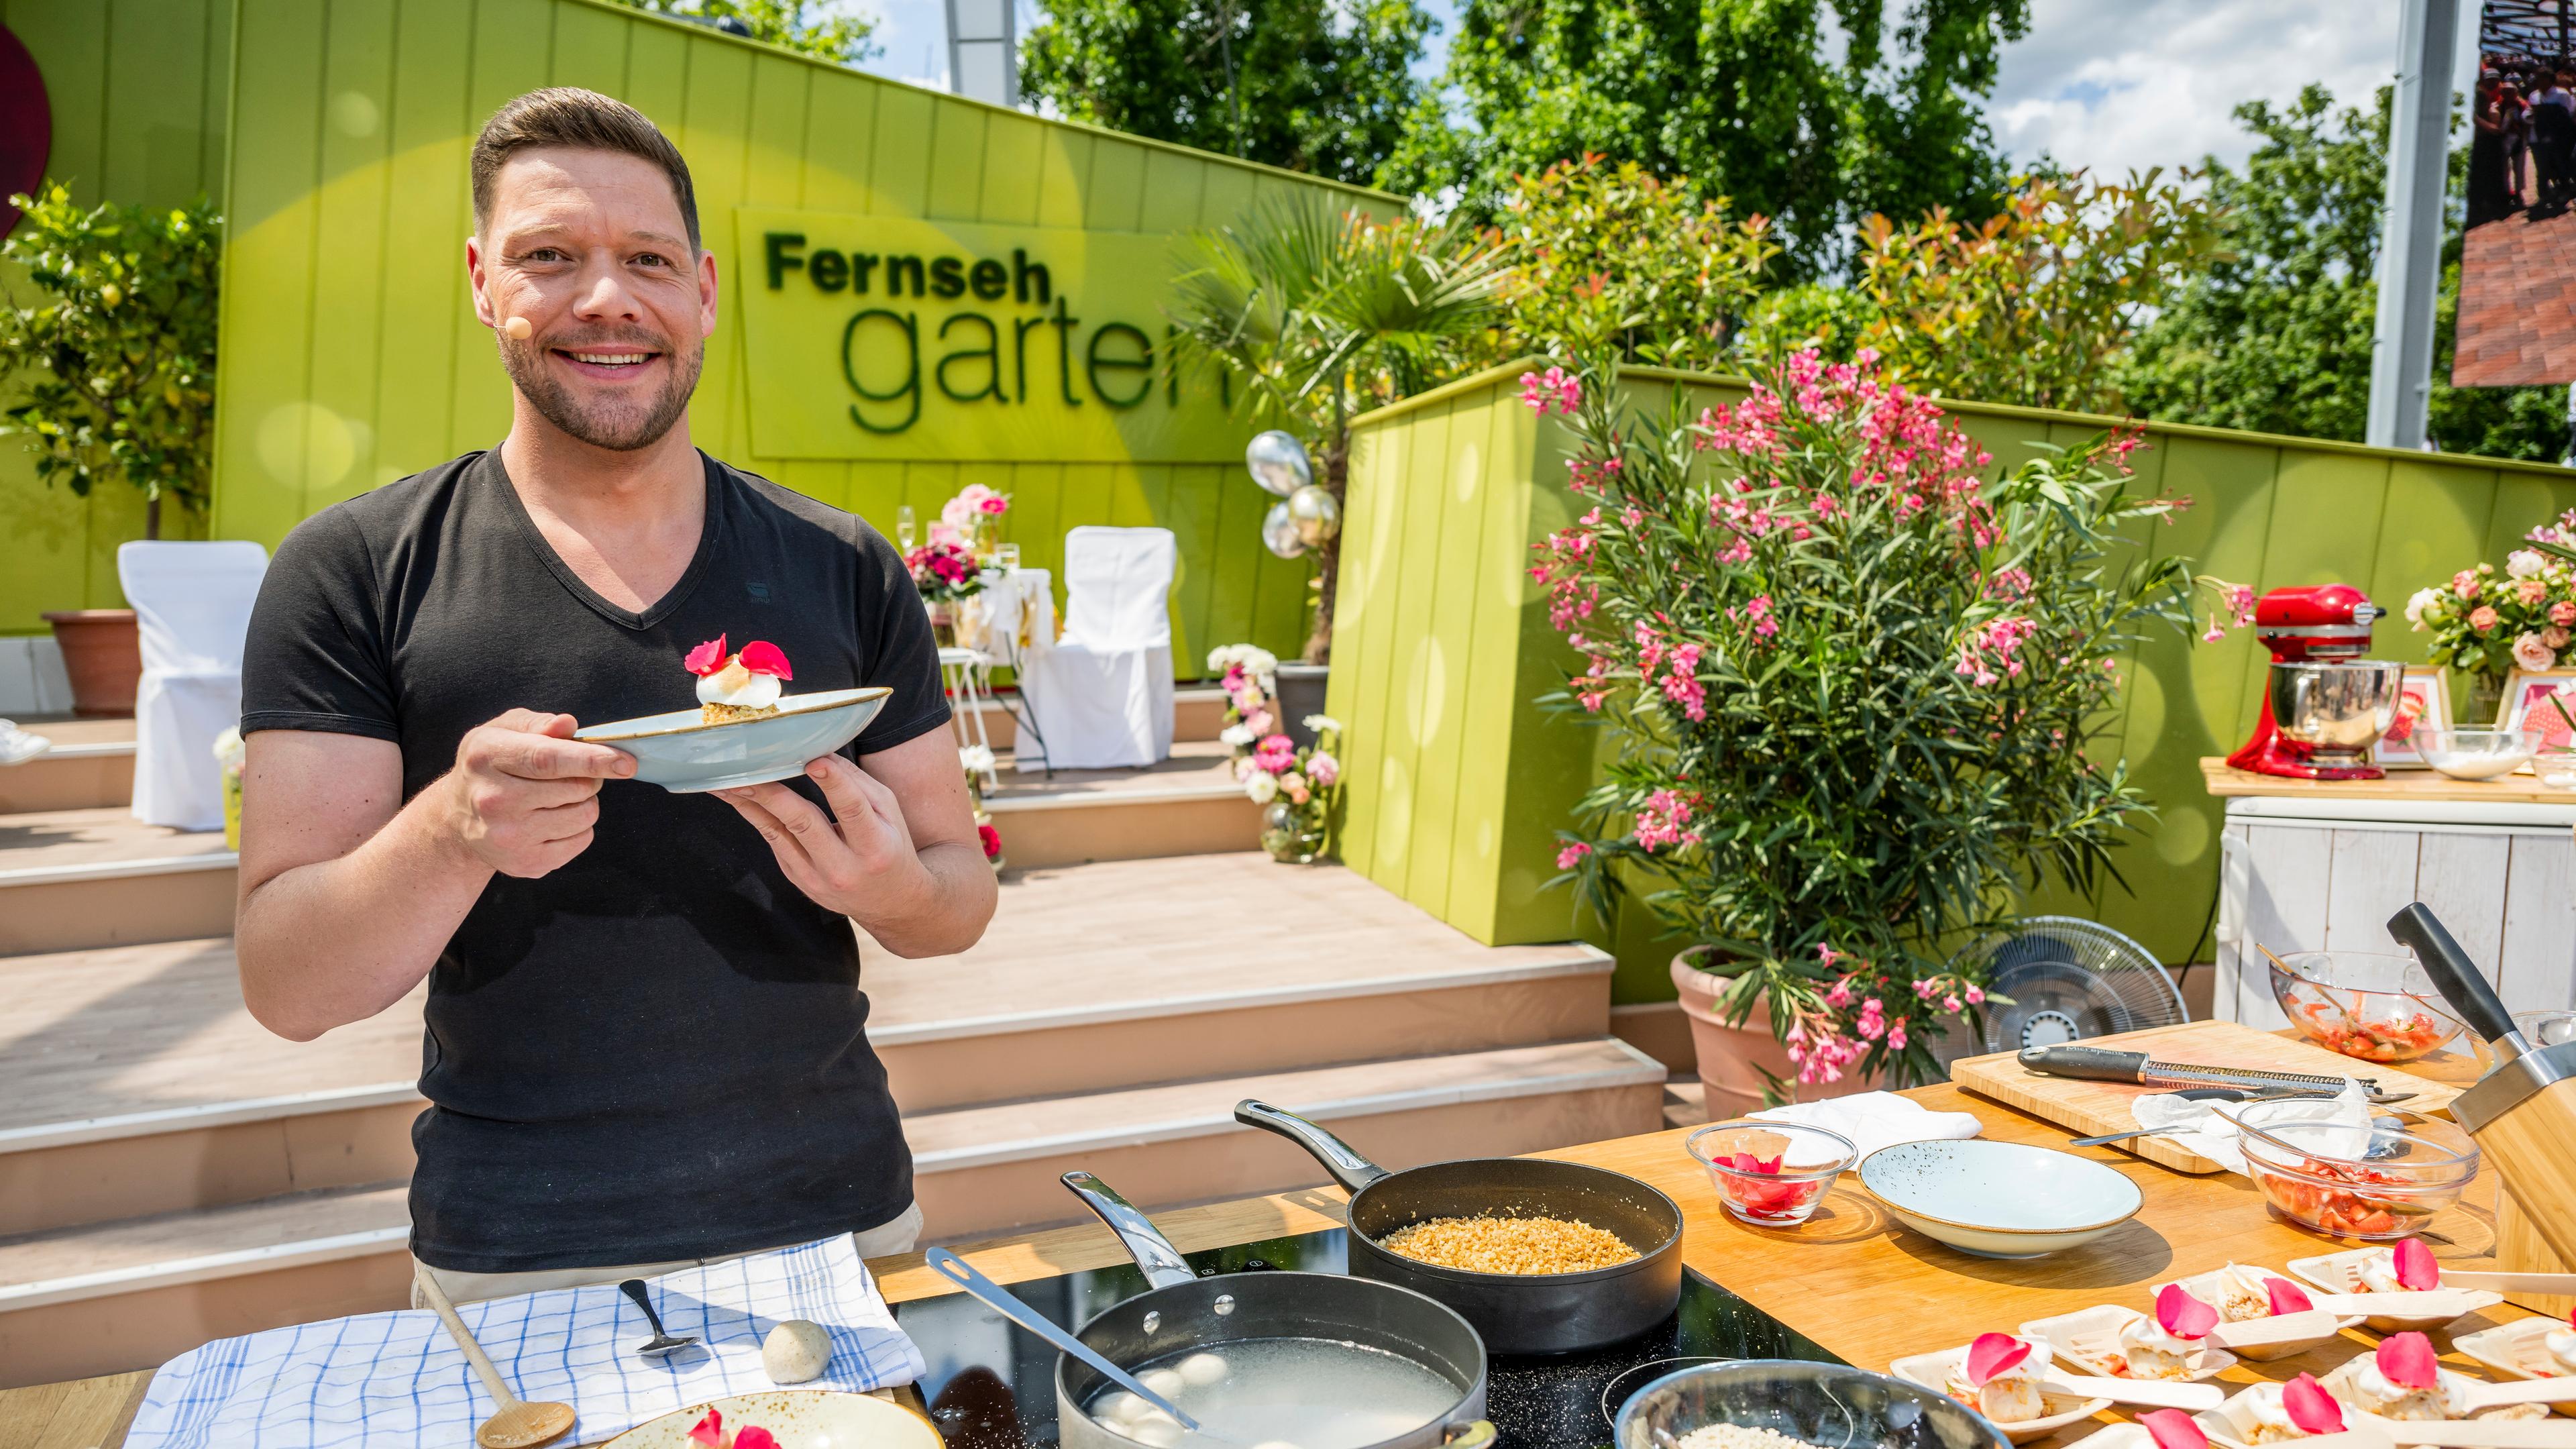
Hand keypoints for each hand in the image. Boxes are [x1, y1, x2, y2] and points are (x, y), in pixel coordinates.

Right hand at [435, 709, 632, 877]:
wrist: (458, 819)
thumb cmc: (491, 765)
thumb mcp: (503, 731)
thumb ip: (538, 724)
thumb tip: (568, 725)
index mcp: (487, 756)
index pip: (548, 759)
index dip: (592, 759)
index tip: (626, 763)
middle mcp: (493, 800)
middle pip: (576, 788)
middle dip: (589, 777)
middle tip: (572, 774)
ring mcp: (508, 837)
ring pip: (585, 815)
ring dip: (584, 802)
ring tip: (556, 797)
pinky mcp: (525, 863)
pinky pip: (582, 840)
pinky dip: (578, 827)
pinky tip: (551, 820)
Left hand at [717, 754, 925, 917]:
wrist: (889, 903)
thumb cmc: (891, 847)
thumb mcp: (888, 813)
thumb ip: (857, 783)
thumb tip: (822, 751)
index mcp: (875, 846)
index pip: (853, 810)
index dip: (834, 783)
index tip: (814, 761)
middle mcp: (844, 867)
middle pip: (803, 823)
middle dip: (771, 793)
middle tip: (745, 771)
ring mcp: (816, 878)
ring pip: (778, 834)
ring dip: (749, 806)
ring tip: (724, 783)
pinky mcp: (798, 880)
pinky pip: (775, 843)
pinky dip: (757, 818)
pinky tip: (739, 799)